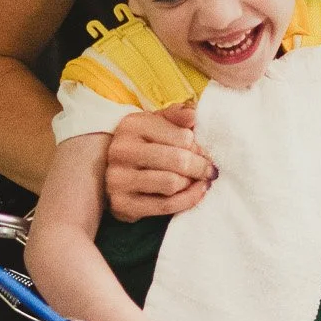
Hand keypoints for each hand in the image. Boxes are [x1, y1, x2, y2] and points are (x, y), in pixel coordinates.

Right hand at [107, 104, 216, 221]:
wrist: (109, 170)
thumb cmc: (143, 144)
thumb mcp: (157, 123)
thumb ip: (177, 116)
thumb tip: (194, 115)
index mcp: (133, 125)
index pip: (183, 137)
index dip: (200, 147)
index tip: (205, 153)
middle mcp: (122, 151)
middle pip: (178, 161)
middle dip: (200, 167)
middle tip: (210, 171)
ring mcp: (119, 179)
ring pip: (172, 184)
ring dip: (192, 184)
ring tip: (198, 181)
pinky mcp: (122, 204)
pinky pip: (166, 205)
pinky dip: (187, 200)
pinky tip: (196, 193)